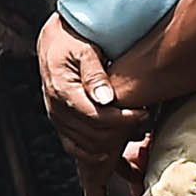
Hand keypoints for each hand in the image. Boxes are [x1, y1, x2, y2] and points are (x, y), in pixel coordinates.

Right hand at [39, 17, 148, 159]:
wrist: (53, 41)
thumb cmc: (70, 41)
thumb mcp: (85, 50)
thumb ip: (95, 74)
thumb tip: (106, 99)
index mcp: (63, 90)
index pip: (97, 116)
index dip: (122, 119)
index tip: (143, 113)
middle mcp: (57, 107)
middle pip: (93, 133)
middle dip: (120, 130)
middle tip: (141, 120)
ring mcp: (56, 116)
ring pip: (85, 142)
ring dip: (109, 142)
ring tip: (130, 131)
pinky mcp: (58, 120)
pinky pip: (72, 145)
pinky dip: (89, 153)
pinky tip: (105, 154)